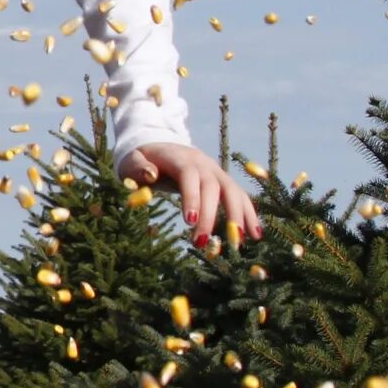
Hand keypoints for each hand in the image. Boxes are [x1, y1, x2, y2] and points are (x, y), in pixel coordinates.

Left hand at [119, 143, 264, 248]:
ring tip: (240, 241)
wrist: (161, 145)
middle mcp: (203, 163)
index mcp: (180, 158)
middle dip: (210, 215)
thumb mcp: (131, 161)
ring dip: (238, 216)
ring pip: (233, 190)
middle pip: (213, 187)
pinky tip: (255, 234)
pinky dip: (248, 213)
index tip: (189, 221)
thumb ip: (138, 167)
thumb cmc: (142, 159)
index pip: (189, 175)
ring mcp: (216, 171)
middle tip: (201, 242)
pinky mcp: (223, 181)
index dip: (192, 197)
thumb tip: (150, 174)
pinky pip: (239, 195)